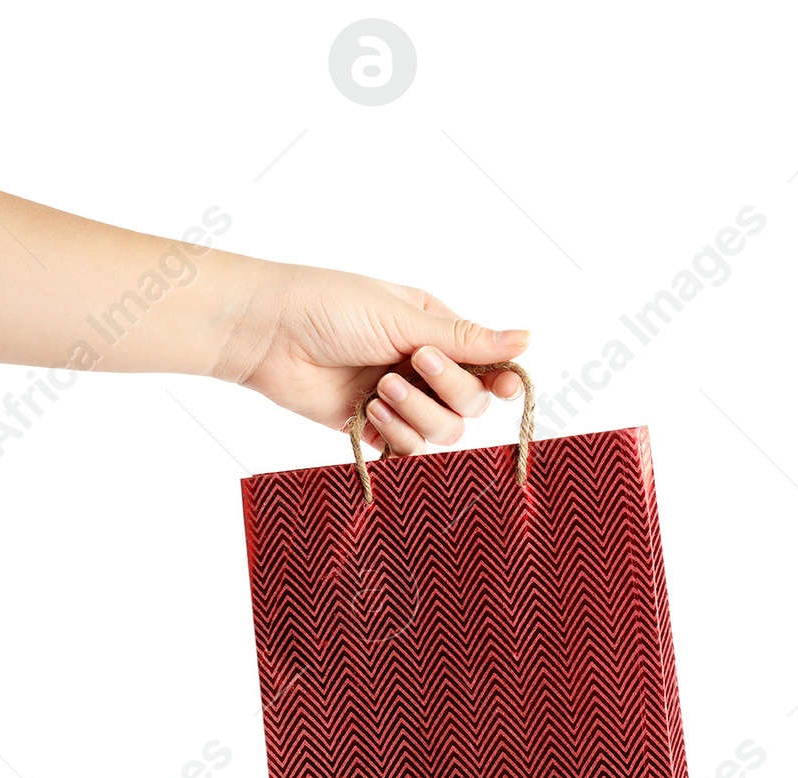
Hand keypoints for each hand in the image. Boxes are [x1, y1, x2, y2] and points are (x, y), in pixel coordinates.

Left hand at [230, 270, 528, 452]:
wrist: (271, 334)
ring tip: (380, 390)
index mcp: (435, 330)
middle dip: (446, 390)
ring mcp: (400, 400)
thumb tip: (527, 339)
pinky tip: (369, 411)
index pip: (487, 365)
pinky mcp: (375, 429)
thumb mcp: (403, 317)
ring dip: (417, 415)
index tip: (503, 387)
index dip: (500, 380)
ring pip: (442, 433)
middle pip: (470, 405)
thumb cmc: (330, 306)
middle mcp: (423, 367)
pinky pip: (409, 451)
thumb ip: (465, 339)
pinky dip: (396, 436)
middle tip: (412, 363)